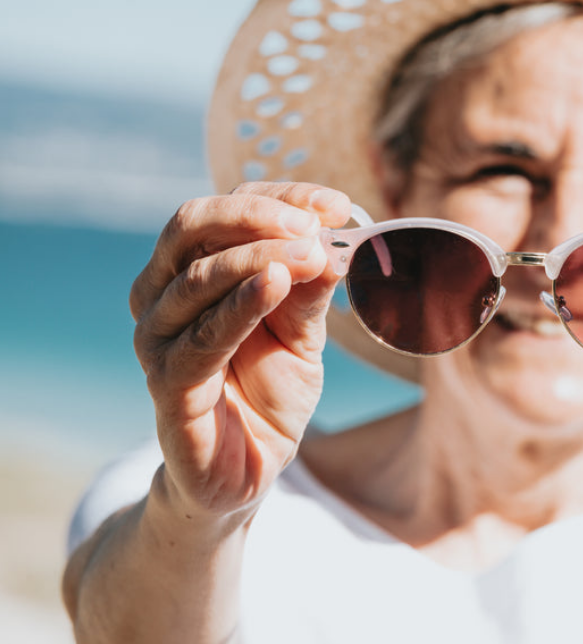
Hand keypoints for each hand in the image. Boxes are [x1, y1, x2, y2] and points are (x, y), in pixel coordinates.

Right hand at [130, 182, 351, 521]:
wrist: (247, 469)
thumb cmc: (268, 392)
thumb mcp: (302, 334)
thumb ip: (311, 292)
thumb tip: (334, 244)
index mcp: (189, 271)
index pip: (224, 211)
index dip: (280, 199)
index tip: (337, 206)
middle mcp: (161, 296)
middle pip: (193, 226)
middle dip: (257, 216)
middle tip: (313, 226)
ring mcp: (158, 339)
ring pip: (198, 276)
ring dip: (259, 256)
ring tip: (311, 253)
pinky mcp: (168, 384)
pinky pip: (203, 335)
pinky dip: (240, 304)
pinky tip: (276, 283)